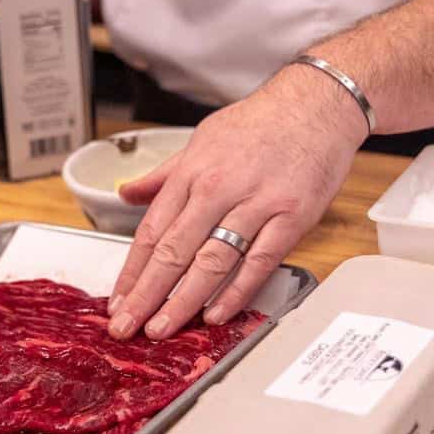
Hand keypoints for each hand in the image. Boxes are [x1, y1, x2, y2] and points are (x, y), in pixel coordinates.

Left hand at [106, 66, 368, 339]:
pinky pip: (258, 261)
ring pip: (211, 262)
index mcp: (192, 172)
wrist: (316, 104)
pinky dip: (236, 292)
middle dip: (146, 294)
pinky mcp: (291, 216)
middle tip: (126, 326)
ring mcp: (255, 204)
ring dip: (183, 301)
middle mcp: (218, 188)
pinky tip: (215, 314)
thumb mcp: (201, 141)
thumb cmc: (258, 124)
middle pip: (173, 251)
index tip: (117, 300)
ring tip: (162, 329)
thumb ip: (164, 175)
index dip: (132, 271)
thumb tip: (126, 193)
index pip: (152, 231)